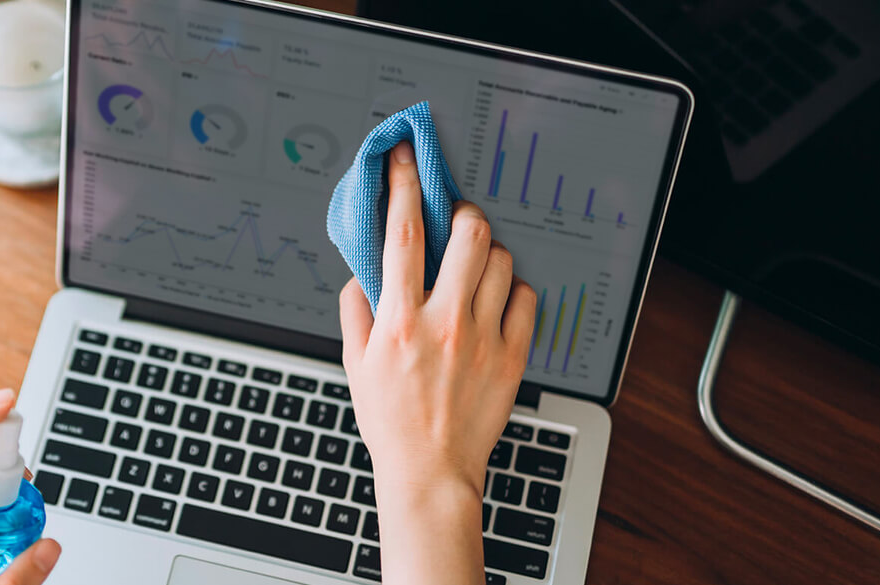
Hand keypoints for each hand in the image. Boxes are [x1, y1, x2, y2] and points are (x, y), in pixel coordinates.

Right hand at [339, 141, 535, 584]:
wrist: (429, 470)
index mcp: (399, 320)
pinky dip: (512, 290)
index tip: (404, 159)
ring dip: (488, 252)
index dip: (402, 187)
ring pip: (500, 261)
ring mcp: (482, 337)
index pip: (401, 235)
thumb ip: (356, 311)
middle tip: (458, 220)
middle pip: (467, 235)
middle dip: (463, 213)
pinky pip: (524, 299)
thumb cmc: (390, 420)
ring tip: (476, 265)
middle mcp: (443, 322)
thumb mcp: (355, 364)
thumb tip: (362, 274)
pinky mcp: (511, 356)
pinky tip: (497, 300)